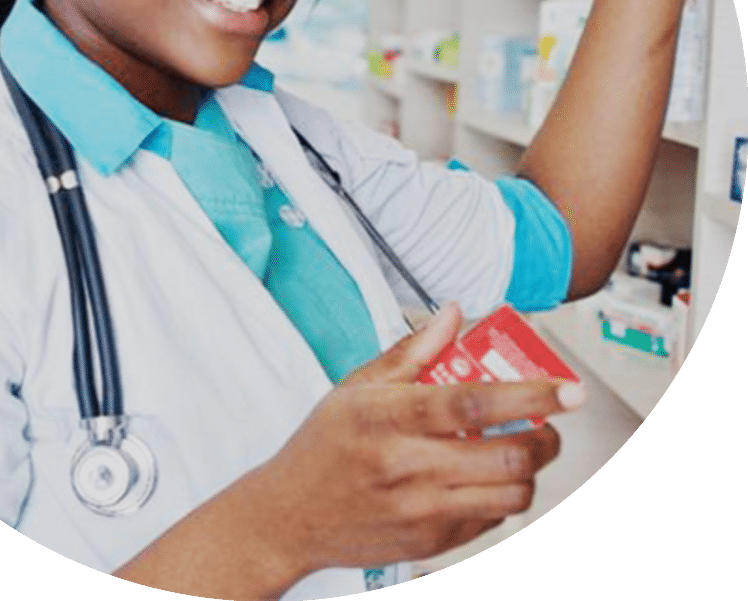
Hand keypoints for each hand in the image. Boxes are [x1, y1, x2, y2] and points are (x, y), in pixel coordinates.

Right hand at [244, 303, 583, 578]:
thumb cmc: (322, 445)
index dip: (529, 395)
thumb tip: (455, 315)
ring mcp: (423, 512)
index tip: (569, 389)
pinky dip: (502, 496)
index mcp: (391, 419)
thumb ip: (412, 351)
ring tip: (520, 450)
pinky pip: (491, 521)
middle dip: (546, 439)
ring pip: (510, 496)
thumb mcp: (356, 386)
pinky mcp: (430, 544)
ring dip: (530, 471)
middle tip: (548, 423)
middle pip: (507, 457)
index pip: (474, 404)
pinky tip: (485, 477)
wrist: (289, 515)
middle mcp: (411, 467)